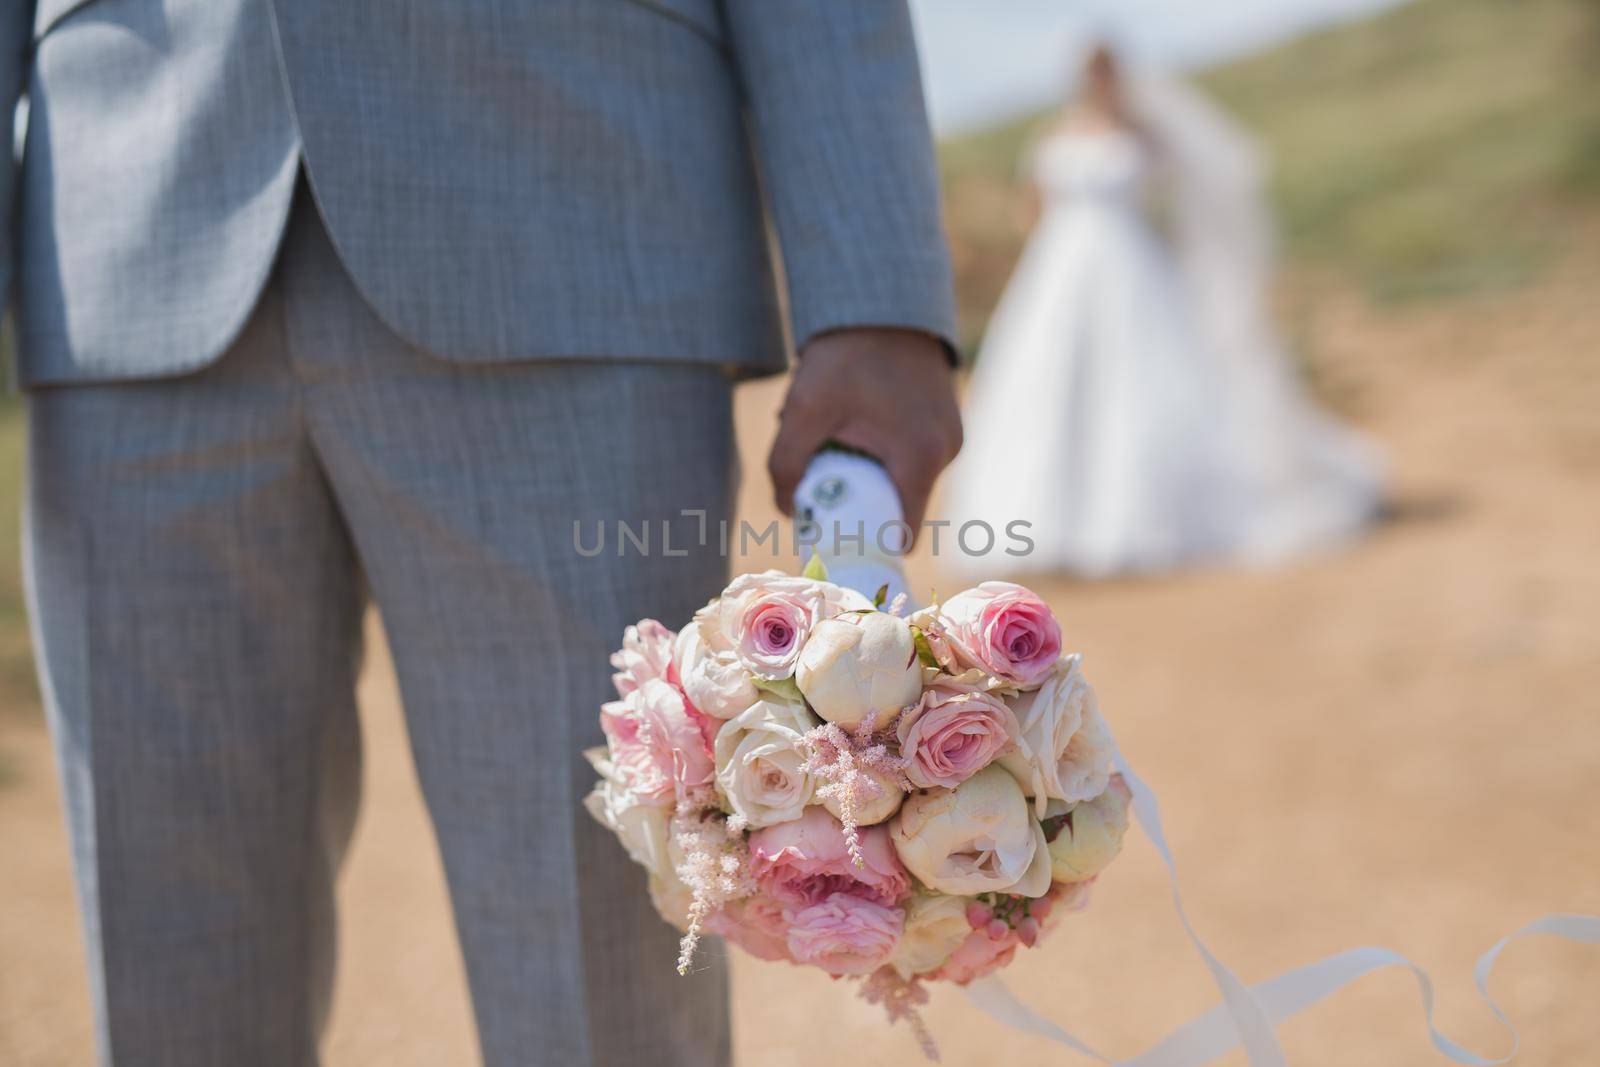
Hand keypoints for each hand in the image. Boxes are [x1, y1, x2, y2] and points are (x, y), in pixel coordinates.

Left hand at [768, 327, 961, 535]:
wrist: (881, 299)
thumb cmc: (845, 352)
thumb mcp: (805, 408)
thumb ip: (787, 464)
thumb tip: (787, 511)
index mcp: (920, 457)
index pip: (901, 534)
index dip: (866, 542)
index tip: (832, 536)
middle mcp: (945, 452)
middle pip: (896, 507)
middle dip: (856, 500)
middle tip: (817, 475)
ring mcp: (949, 436)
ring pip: (901, 480)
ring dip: (865, 471)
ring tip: (833, 435)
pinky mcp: (944, 422)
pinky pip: (910, 457)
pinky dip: (879, 452)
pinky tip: (852, 421)